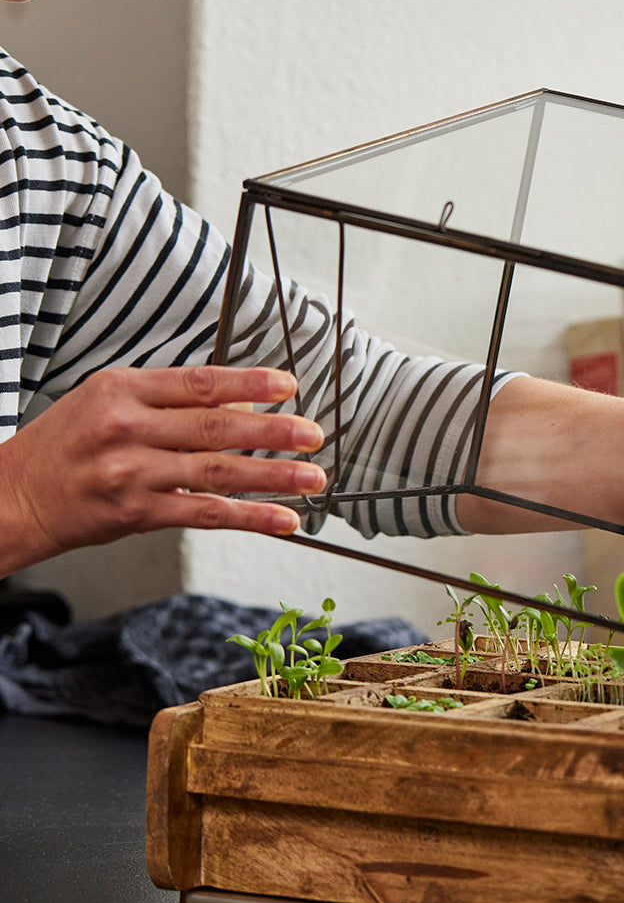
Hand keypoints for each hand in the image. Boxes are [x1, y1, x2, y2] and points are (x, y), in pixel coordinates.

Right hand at [0, 366, 325, 575]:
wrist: (14, 497)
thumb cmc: (65, 446)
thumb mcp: (106, 402)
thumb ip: (169, 403)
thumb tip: (240, 408)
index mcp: (121, 389)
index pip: (198, 382)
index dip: (249, 384)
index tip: (289, 385)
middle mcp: (127, 427)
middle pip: (216, 426)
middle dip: (273, 431)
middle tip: (314, 434)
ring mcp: (132, 472)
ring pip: (217, 471)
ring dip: (273, 476)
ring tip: (313, 477)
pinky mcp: (137, 512)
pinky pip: (206, 512)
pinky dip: (250, 517)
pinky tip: (283, 520)